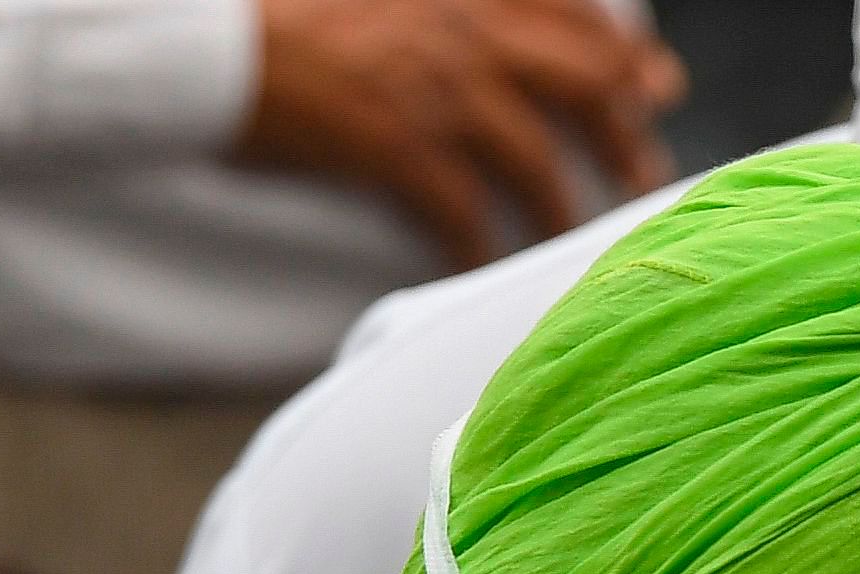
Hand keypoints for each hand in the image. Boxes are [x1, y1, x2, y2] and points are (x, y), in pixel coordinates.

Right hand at [236, 0, 685, 269]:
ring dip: (561, 203)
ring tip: (573, 234)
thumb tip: (476, 37)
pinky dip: (480, 241)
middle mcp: (463, 27)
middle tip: (646, 170)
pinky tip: (484, 261)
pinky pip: (464, 208)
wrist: (204, 40)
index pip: (569, 14)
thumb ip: (435, 6)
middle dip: (623, 129)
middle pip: (580, 83)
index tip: (655, 80)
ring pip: (535, 156)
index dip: (620, 51)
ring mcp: (435, 89)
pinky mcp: (398, 146)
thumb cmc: (276, 10)